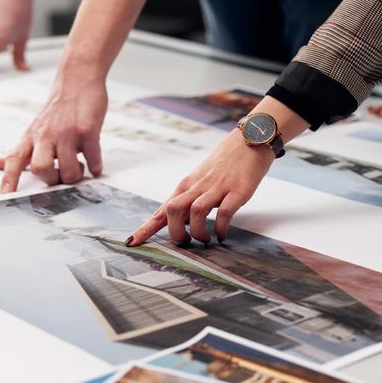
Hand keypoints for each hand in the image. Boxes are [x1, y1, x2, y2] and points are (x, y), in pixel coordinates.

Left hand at [0, 74, 106, 191]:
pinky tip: (95, 163)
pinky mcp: (88, 130)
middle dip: (54, 180)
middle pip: (42, 169)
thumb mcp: (35, 128)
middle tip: (62, 176)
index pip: (15, 160)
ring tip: (81, 166)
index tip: (6, 196)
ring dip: (77, 175)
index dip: (9, 179)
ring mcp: (68, 133)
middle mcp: (46, 135)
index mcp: (31, 137)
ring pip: (68, 170)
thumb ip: (21, 150)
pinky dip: (95, 168)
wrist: (78, 80)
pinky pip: (93, 160)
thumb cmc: (59, 109)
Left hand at [127, 129, 274, 245]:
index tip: (132, 243)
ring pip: (196, 211)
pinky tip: (222, 234)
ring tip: (207, 240)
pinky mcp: (238, 190)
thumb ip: (190, 198)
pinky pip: (225, 212)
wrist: (250, 139)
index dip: (146, 228)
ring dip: (198, 232)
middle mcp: (198, 186)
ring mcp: (218, 188)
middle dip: (176, 232)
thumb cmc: (225, 163)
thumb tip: (180, 221)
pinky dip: (221, 228)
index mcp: (187, 185)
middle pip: (174, 210)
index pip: (162, 210)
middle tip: (187, 241)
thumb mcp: (201, 179)